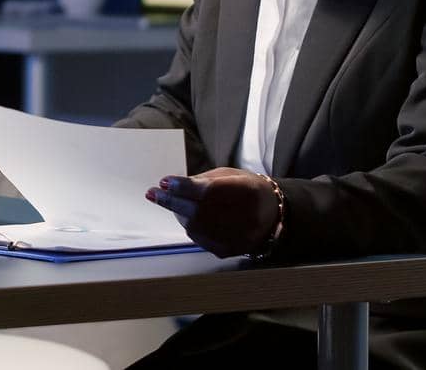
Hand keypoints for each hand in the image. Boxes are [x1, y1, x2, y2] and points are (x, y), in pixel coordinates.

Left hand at [145, 167, 278, 257]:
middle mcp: (245, 217)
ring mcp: (237, 237)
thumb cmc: (246, 189)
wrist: (272, 216)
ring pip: (195, 227)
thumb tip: (172, 185)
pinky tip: (187, 216)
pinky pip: (199, 238)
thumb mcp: (229, 176)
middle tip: (153, 193)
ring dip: (178, 213)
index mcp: (248, 192)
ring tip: (171, 202)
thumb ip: (202, 180)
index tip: (165, 182)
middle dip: (172, 201)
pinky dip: (189, 225)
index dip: (184, 187)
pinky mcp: (228, 250)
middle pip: (199, 211)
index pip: (209, 191)